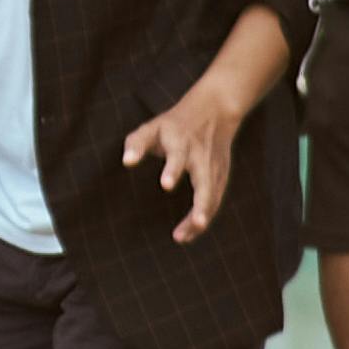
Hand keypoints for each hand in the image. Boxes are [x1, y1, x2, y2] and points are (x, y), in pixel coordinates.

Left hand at [122, 67, 259, 242]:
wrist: (215, 110)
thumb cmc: (175, 124)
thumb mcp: (154, 126)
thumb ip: (137, 143)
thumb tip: (126, 161)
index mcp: (183, 142)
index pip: (178, 155)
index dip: (173, 169)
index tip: (166, 185)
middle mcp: (201, 156)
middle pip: (206, 183)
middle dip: (202, 204)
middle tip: (196, 223)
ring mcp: (215, 168)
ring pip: (212, 197)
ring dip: (200, 218)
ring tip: (181, 237)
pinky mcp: (222, 177)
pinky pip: (214, 202)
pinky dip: (203, 218)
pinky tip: (188, 233)